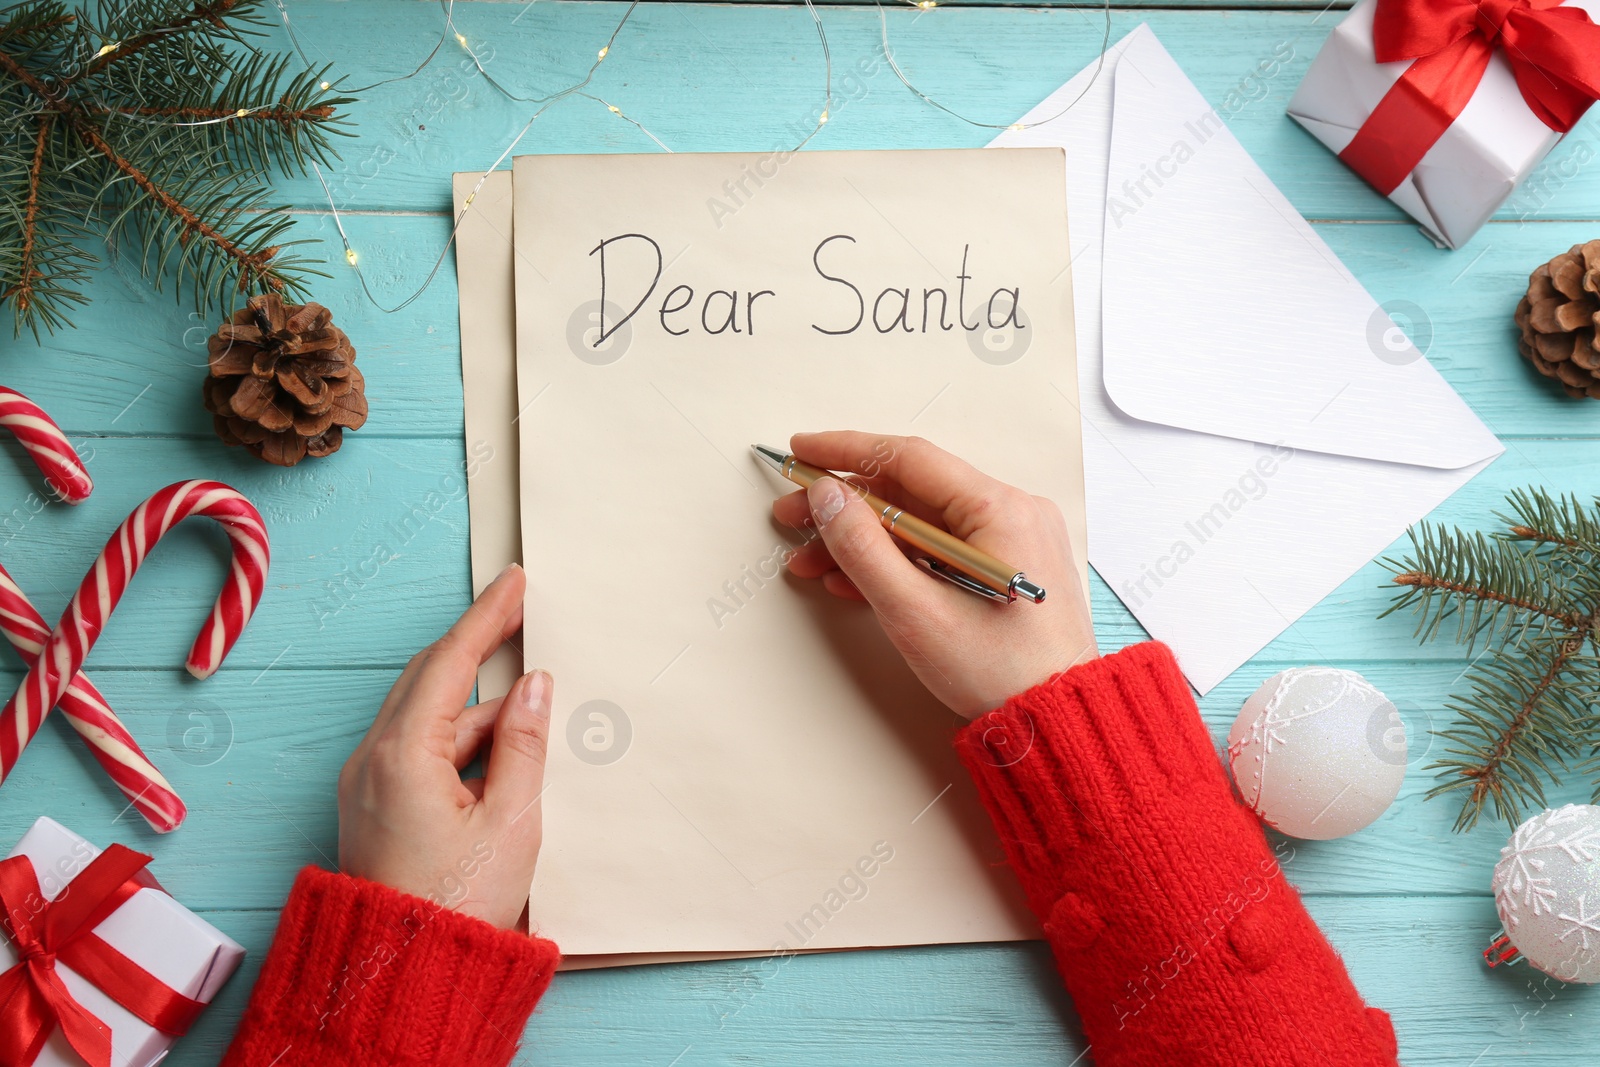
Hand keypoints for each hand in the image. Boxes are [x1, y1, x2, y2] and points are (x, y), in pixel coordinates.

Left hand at [337, 563, 550, 929]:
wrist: (405, 975)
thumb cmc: (460, 906)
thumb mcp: (512, 820)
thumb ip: (523, 743)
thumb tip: (532, 684)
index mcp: (402, 755)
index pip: (449, 662)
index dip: (485, 617)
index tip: (513, 582)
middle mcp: (371, 761)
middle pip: (427, 679)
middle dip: (473, 645)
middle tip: (515, 612)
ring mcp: (365, 785)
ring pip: (423, 717)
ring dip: (473, 703)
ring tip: (527, 703)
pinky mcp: (371, 808)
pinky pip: (414, 749)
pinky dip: (455, 737)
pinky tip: (495, 745)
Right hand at [773, 432, 1095, 718]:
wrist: (1053, 721)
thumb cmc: (1000, 673)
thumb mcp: (914, 612)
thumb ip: (862, 548)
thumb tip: (828, 497)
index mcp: (1000, 509)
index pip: (909, 458)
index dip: (845, 452)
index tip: (801, 452)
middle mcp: (1011, 512)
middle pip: (910, 490)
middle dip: (845, 505)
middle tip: (792, 516)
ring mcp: (1010, 540)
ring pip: (920, 522)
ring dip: (862, 538)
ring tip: (812, 561)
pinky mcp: (1004, 567)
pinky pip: (939, 547)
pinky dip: (896, 559)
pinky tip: (852, 580)